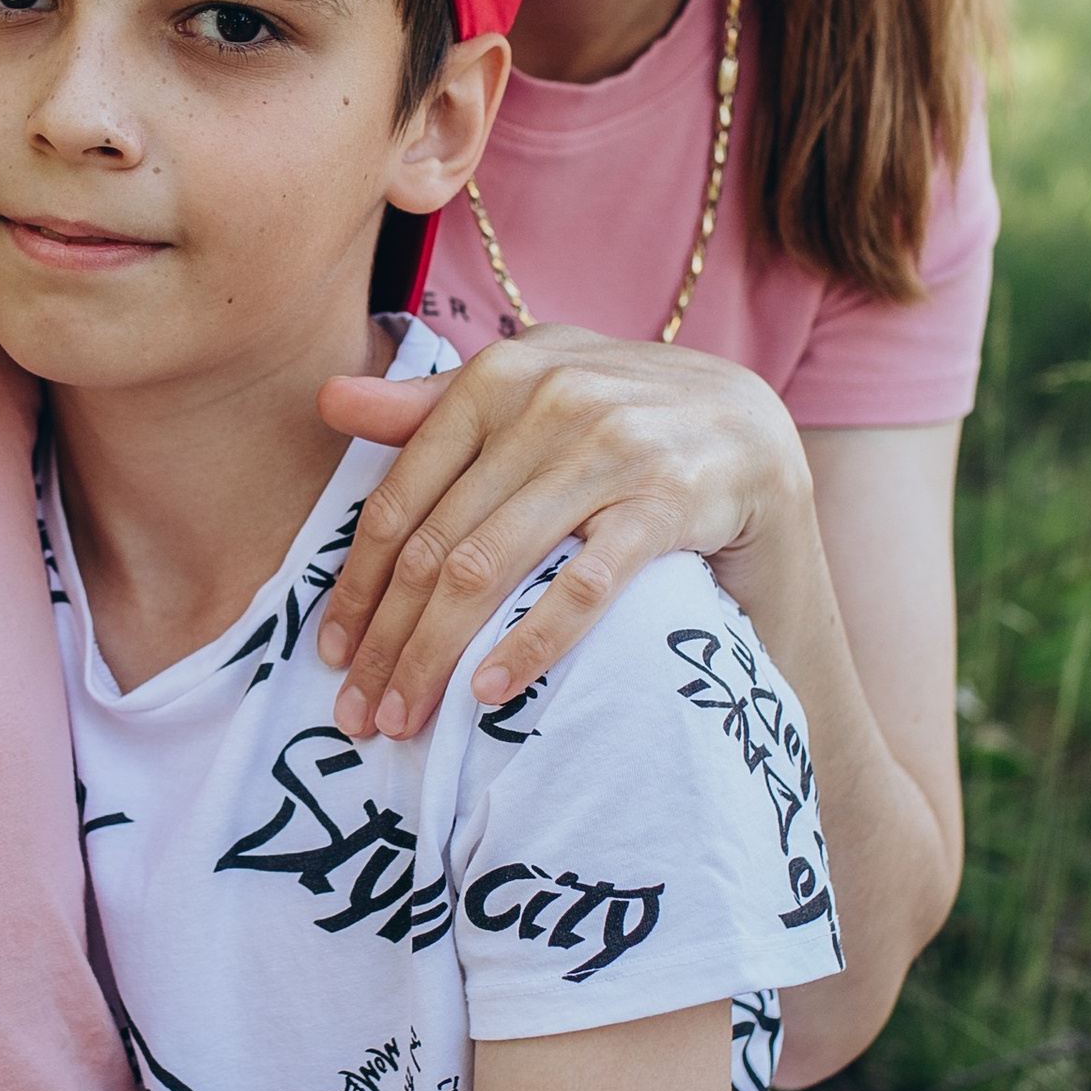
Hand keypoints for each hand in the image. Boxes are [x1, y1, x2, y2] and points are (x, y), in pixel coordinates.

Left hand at [314, 327, 809, 736]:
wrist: (763, 441)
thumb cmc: (628, 430)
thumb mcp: (534, 400)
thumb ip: (435, 408)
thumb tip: (327, 400)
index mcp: (504, 370)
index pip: (403, 496)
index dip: (358, 583)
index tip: (331, 655)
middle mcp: (554, 396)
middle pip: (437, 543)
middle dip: (389, 639)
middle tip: (361, 711)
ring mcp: (617, 445)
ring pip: (490, 567)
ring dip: (436, 655)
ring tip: (408, 719)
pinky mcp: (675, 499)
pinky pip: (582, 585)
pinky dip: (529, 643)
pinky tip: (488, 692)